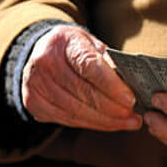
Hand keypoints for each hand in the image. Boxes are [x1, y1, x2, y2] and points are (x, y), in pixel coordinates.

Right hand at [21, 26, 141, 132]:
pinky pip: (67, 119)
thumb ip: (108, 61)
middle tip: (133, 116)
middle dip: (112, 108)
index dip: (111, 85)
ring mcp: (35, 84)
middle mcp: (44, 63)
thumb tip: (132, 84)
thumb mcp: (90, 43)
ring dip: (105, 121)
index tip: (131, 99)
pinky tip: (107, 124)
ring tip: (126, 123)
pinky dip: (91, 124)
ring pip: (76, 111)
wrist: (40, 52)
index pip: (88, 66)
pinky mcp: (33, 103)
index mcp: (62, 42)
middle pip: (83, 92)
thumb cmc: (72, 48)